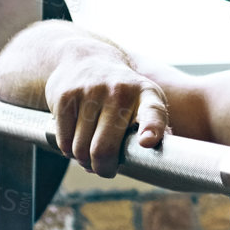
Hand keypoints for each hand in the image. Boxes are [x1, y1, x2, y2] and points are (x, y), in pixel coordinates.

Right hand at [44, 47, 168, 175]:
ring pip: (81, 149)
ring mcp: (90, 91)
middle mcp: (119, 91)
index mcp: (146, 95)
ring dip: (84, 160)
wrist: (87, 59)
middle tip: (105, 169)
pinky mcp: (66, 96)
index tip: (147, 142)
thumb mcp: (144, 101)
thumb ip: (154, 129)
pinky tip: (76, 142)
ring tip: (90, 153)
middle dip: (103, 168)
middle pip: (104, 148)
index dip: (151, 129)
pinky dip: (69, 151)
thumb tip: (166, 160)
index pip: (152, 113)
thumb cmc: (122, 93)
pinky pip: (64, 142)